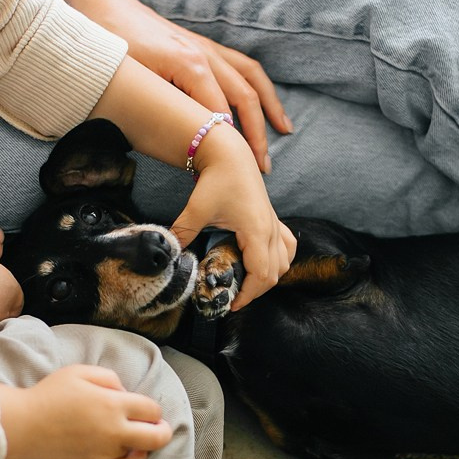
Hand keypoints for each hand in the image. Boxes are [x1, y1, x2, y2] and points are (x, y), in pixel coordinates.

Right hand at [0, 364, 172, 458]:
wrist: (21, 427)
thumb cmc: (48, 396)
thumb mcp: (80, 371)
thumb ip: (110, 378)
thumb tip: (125, 393)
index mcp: (113, 404)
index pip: (151, 409)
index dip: (152, 409)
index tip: (146, 409)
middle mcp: (114, 432)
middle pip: (158, 436)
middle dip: (162, 429)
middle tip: (158, 427)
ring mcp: (105, 455)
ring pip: (141, 453)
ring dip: (143, 444)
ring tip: (137, 438)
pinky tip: (131, 455)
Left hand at [94, 0, 290, 173]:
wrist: (108, 9)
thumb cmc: (116, 49)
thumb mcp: (135, 83)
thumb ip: (164, 107)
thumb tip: (184, 140)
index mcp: (190, 66)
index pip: (221, 114)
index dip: (229, 144)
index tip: (235, 171)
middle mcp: (206, 56)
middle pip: (244, 98)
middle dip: (256, 134)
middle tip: (262, 167)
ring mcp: (209, 49)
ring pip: (252, 79)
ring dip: (270, 107)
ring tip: (285, 130)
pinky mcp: (206, 47)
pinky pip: (243, 67)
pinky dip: (259, 86)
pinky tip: (266, 102)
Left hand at [171, 122, 294, 308]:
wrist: (230, 154)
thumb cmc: (216, 179)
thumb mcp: (196, 209)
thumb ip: (182, 233)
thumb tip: (170, 255)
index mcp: (257, 231)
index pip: (262, 275)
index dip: (248, 295)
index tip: (231, 303)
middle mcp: (272, 230)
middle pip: (275, 273)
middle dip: (256, 290)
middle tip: (234, 298)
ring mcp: (275, 224)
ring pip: (285, 262)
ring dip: (270, 277)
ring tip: (247, 283)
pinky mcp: (274, 219)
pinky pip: (287, 247)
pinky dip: (280, 260)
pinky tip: (264, 263)